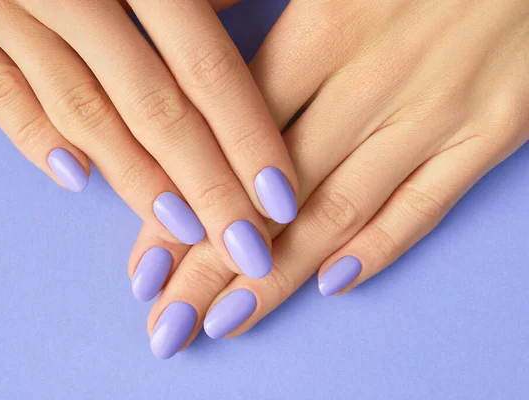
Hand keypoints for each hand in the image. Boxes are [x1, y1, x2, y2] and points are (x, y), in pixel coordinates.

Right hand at [0, 0, 298, 279]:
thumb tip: (237, 24)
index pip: (205, 68)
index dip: (247, 138)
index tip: (282, 201)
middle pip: (151, 107)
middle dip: (205, 186)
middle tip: (247, 247)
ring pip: (81, 111)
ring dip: (136, 178)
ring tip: (182, 231)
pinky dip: (33, 137)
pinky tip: (75, 180)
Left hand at [129, 0, 528, 357]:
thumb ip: (255, 9)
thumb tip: (193, 47)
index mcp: (324, 28)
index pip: (229, 139)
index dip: (183, 206)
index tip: (145, 262)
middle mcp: (375, 80)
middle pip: (274, 193)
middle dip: (212, 265)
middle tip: (167, 320)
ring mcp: (436, 112)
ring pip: (339, 211)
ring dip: (278, 277)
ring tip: (226, 320)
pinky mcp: (491, 132)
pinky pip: (424, 206)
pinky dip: (377, 250)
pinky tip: (331, 285)